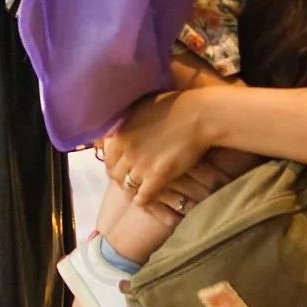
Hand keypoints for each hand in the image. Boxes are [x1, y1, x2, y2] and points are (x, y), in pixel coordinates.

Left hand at [101, 89, 217, 209]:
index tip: (120, 170)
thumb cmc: (174, 106)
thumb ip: (126, 122)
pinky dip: (143, 200)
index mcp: (121, 133)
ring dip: (132, 191)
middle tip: (129, 183)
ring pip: (128, 187)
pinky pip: (143, 196)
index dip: (113, 166)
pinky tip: (146, 200)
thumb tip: (117, 131)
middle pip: (116, 175)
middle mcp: (127, 150)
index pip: (108, 159)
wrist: (198, 115)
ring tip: (137, 193)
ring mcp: (142, 164)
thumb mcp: (141, 108)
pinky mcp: (158, 175)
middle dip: (121, 180)